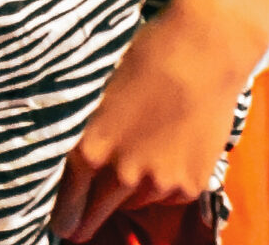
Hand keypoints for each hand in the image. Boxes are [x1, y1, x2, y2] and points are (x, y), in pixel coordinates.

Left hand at [51, 0, 255, 241]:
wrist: (205, 46)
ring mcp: (159, 183)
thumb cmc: (147, 54)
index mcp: (91, 148)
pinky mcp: (190, 185)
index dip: (63, 216)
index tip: (64, 222)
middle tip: (83, 221)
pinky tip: (173, 143)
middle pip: (95, 218)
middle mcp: (122, 174)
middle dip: (87, 219)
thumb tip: (78, 162)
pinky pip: (168, 196)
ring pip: (135, 202)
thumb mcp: (102, 92)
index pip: (66, 207)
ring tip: (146, 145)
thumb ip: (89, 133)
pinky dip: (166, 180)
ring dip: (133, 188)